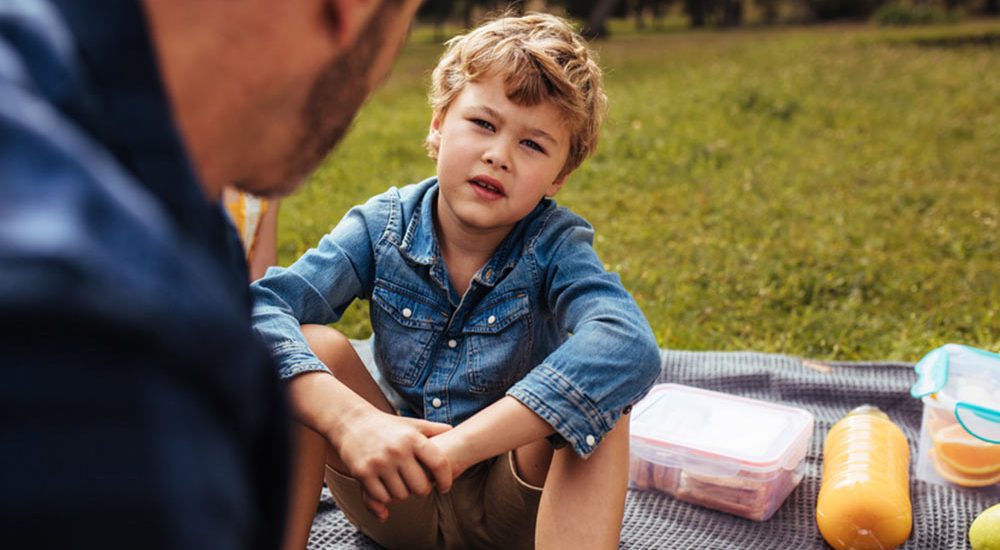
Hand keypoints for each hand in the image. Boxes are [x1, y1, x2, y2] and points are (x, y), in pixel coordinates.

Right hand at [332, 409, 452, 520]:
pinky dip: (385, 497)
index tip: (445, 487)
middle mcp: (397, 450)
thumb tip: (452, 429)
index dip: (446, 479)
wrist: (351, 422)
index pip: (439, 464)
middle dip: (422, 490)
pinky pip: (382, 497)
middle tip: (418, 485)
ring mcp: (379, 462)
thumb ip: (432, 428)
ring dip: (402, 494)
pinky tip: (386, 486)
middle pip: (421, 487)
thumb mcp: (410, 424)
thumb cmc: (386, 426)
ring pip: (401, 495)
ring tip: (400, 483)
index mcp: (412, 438)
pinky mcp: (363, 473)